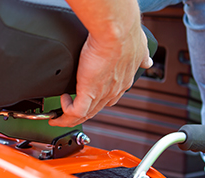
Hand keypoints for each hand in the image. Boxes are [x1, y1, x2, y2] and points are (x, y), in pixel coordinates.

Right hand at [49, 0, 152, 126]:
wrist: (116, 31)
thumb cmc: (127, 35)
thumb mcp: (140, 46)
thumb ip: (142, 55)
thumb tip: (146, 60)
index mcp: (123, 81)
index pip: (110, 99)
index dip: (98, 102)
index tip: (89, 100)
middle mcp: (113, 91)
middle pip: (95, 111)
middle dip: (81, 115)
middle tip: (69, 114)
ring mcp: (101, 93)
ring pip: (84, 115)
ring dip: (70, 119)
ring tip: (58, 118)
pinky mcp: (88, 91)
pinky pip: (75, 111)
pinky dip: (67, 112)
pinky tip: (62, 102)